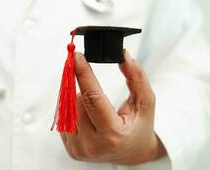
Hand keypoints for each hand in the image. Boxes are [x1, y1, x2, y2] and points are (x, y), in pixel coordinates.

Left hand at [61, 50, 166, 164]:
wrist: (131, 154)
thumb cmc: (139, 127)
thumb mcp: (145, 103)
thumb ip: (137, 78)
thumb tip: (124, 56)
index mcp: (113, 135)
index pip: (93, 98)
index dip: (83, 74)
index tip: (77, 56)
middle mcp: (92, 145)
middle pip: (78, 101)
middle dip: (85, 87)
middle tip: (94, 83)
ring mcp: (79, 149)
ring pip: (69, 109)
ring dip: (80, 100)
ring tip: (97, 107)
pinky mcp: (71, 150)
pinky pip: (64, 120)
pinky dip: (74, 111)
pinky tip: (88, 116)